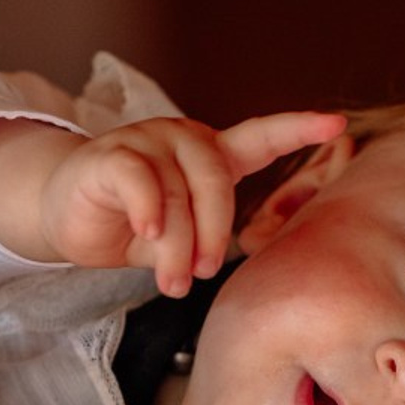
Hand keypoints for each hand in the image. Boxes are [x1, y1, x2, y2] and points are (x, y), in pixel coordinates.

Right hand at [0, 112, 345, 294]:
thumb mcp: (179, 238)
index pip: (261, 138)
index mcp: (211, 157)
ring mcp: (146, 141)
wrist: (68, 219)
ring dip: (177, 244)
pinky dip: (148, 211)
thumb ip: (203, 241)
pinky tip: (144, 232)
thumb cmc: (131, 227)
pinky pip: (140, 180)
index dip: (297, 130)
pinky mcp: (110, 154)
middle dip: (215, 233)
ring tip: (171, 280)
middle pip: (217, 180)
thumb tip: (213, 265)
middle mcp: (183, 139)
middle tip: (204, 272)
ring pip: (177, 193)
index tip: (336, 125)